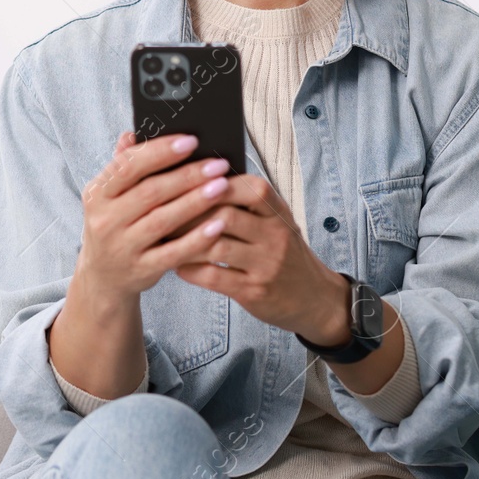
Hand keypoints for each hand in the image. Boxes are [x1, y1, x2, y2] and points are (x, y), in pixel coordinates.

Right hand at [71, 130, 239, 301]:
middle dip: (187, 175)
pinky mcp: (141, 269)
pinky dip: (197, 238)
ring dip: (196, 202)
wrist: (103, 277)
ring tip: (222, 186)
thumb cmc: (115, 225)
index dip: (160, 152)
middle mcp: (105, 220)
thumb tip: (132, 134)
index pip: (127, 166)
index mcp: (96, 194)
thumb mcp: (109, 197)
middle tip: (217, 164)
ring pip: (163, 220)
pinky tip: (218, 224)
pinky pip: (173, 253)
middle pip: (150, 192)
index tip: (191, 140)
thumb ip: (123, 166)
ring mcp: (122, 247)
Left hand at [175, 175, 351, 344]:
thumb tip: (200, 180)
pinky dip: (190, 269)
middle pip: (226, 215)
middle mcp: (275, 236)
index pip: (248, 188)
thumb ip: (248, 204)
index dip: (215, 183)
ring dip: (185, 242)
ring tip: (165, 239)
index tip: (187, 182)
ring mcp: (266, 265)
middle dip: (190, 213)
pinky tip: (177, 264)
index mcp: (278, 213)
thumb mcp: (278, 223)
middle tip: (163, 212)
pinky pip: (214, 277)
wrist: (315, 298)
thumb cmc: (286, 254)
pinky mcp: (254, 291)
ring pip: (216, 246)